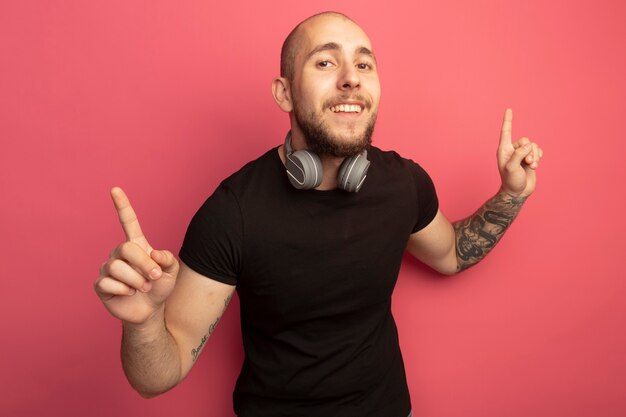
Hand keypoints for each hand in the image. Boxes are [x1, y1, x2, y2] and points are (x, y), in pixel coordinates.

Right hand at [94, 187, 179, 324]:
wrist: (150, 311)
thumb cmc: (159, 287)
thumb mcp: (171, 272)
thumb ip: (168, 259)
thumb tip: (153, 253)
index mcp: (136, 245)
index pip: (128, 222)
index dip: (122, 206)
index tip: (115, 189)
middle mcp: (119, 253)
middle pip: (126, 248)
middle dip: (144, 265)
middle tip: (154, 278)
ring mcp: (108, 267)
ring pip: (118, 268)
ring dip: (137, 281)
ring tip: (142, 288)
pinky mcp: (100, 283)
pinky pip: (108, 283)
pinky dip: (125, 290)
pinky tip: (128, 293)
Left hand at [497, 108, 542, 196]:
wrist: (518, 192)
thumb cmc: (511, 181)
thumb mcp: (511, 167)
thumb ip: (518, 155)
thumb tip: (527, 146)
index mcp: (504, 149)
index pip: (506, 131)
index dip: (508, 120)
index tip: (508, 109)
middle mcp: (512, 150)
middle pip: (526, 140)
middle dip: (529, 151)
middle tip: (527, 163)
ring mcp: (522, 154)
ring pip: (533, 145)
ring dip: (534, 156)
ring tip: (531, 166)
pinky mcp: (530, 158)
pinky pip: (538, 150)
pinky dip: (539, 157)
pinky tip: (535, 166)